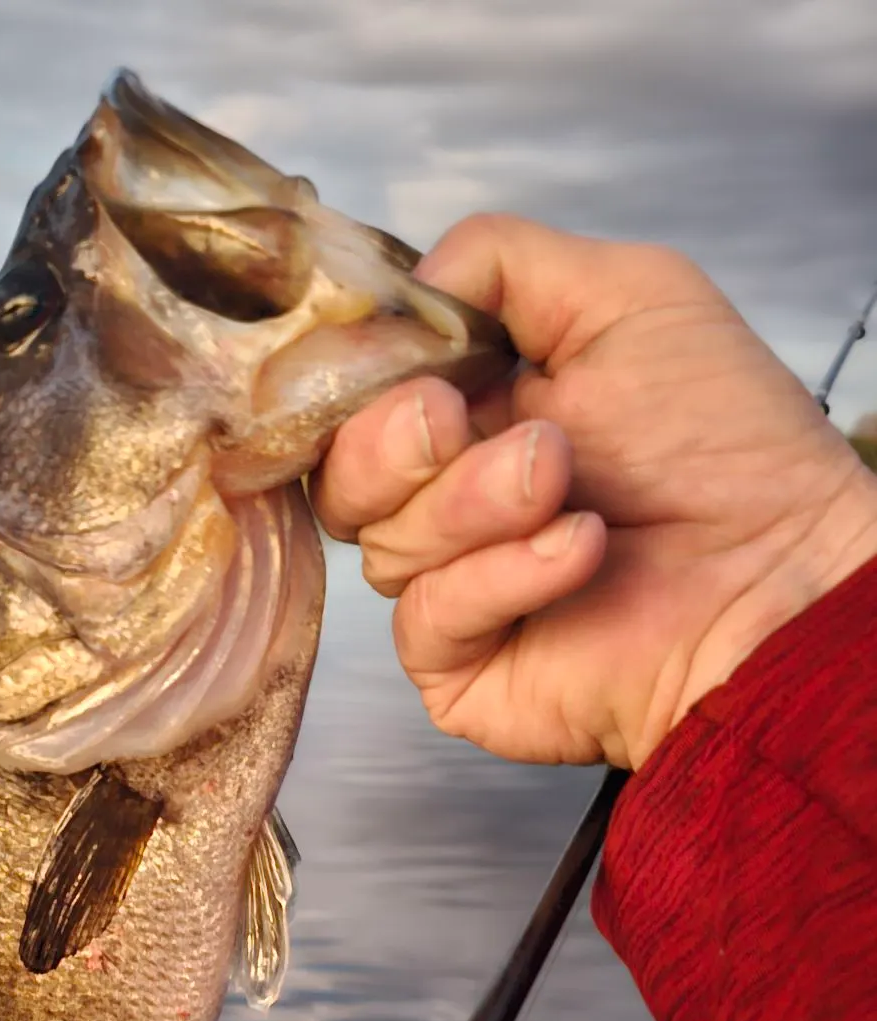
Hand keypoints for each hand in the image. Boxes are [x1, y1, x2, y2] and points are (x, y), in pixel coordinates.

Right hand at [313, 214, 876, 768]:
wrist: (778, 574)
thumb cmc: (724, 445)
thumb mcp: (627, 296)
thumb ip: (503, 262)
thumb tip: (405, 289)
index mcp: (469, 411)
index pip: (353, 394)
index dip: (354, 374)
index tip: (397, 357)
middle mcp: (444, 498)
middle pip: (339, 471)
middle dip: (395, 440)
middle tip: (460, 422)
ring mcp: (445, 582)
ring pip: (381, 542)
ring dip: (474, 504)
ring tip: (567, 487)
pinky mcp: (455, 661)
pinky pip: (423, 615)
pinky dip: (500, 576)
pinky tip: (579, 553)